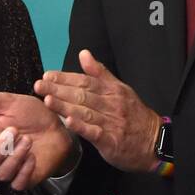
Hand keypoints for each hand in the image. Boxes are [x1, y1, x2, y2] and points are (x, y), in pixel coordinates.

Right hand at [0, 85, 76, 190]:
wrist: (58, 124)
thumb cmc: (30, 114)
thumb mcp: (7, 102)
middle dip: (0, 148)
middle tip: (15, 130)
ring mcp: (11, 169)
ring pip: (1, 174)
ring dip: (14, 156)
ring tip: (28, 139)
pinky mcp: (26, 178)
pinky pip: (18, 184)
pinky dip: (24, 171)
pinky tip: (33, 156)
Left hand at [34, 49, 162, 173]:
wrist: (154, 141)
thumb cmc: (134, 115)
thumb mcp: (121, 89)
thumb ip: (101, 73)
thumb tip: (84, 53)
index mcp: (113, 90)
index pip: (86, 81)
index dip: (66, 78)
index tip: (47, 75)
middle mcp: (112, 104)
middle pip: (83, 94)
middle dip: (59, 90)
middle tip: (39, 86)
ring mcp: (112, 122)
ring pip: (86, 112)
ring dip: (65, 106)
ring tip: (47, 100)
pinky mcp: (111, 141)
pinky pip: (95, 132)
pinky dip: (81, 126)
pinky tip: (68, 121)